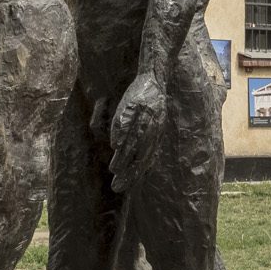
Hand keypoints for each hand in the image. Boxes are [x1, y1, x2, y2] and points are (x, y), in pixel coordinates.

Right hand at [105, 72, 168, 195]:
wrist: (154, 82)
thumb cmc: (154, 108)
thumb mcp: (156, 128)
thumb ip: (149, 145)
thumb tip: (143, 165)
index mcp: (154, 137)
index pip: (145, 161)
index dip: (135, 175)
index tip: (124, 187)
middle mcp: (149, 131)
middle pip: (138, 156)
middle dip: (128, 172)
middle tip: (116, 186)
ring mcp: (140, 120)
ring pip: (131, 141)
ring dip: (123, 156)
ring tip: (114, 169)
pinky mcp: (131, 107)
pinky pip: (125, 122)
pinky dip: (120, 134)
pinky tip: (114, 144)